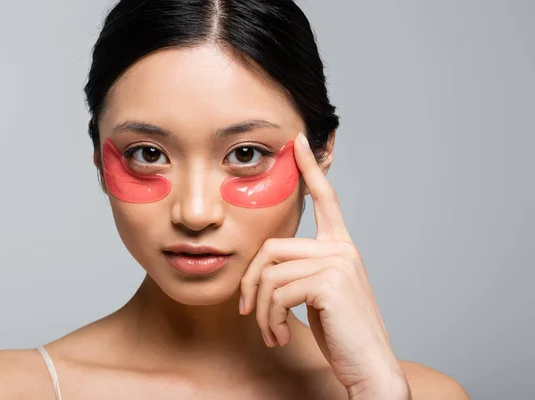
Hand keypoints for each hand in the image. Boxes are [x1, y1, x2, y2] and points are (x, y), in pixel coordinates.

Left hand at [239, 132, 409, 398]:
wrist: (368, 367)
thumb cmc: (341, 333)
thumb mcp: (316, 295)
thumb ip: (298, 272)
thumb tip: (265, 266)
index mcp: (341, 247)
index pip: (325, 199)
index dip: (311, 168)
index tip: (298, 142)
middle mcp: (342, 248)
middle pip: (272, 247)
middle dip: (250, 282)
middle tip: (247, 311)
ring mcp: (339, 262)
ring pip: (270, 272)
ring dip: (260, 309)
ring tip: (268, 331)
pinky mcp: (330, 281)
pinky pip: (277, 292)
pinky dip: (269, 319)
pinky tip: (278, 335)